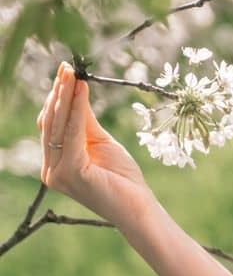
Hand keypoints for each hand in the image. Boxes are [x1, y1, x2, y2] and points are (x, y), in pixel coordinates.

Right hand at [37, 62, 153, 230]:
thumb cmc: (123, 179)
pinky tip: (82, 91)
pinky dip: (76, 111)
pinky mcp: (70, 173)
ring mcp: (57, 174)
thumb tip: (76, 89)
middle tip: (67, 67)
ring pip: (59, 126)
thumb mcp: (101, 142)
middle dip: (59, 93)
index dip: (56, 98)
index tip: (66, 72)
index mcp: (55, 164)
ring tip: (73, 74)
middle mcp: (50, 170)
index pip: (51, 125)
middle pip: (51, 123)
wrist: (139, 208)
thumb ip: (84, 120)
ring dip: (65, 97)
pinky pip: (72, 135)